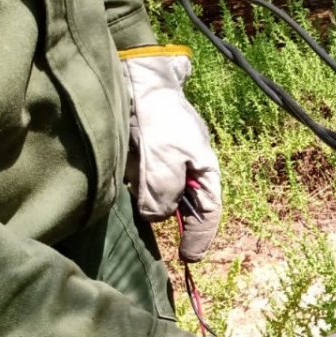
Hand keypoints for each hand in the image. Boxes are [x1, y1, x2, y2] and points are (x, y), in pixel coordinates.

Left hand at [120, 45, 220, 261]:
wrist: (135, 78)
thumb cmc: (158, 117)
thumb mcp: (165, 159)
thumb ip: (165, 193)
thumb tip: (156, 217)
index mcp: (204, 169)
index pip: (208, 212)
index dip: (200, 237)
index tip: (189, 258)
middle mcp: (186, 169)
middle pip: (184, 207)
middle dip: (173, 220)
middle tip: (160, 235)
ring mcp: (164, 163)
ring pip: (160, 197)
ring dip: (150, 204)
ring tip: (139, 204)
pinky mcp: (142, 157)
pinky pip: (142, 183)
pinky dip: (136, 191)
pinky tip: (128, 186)